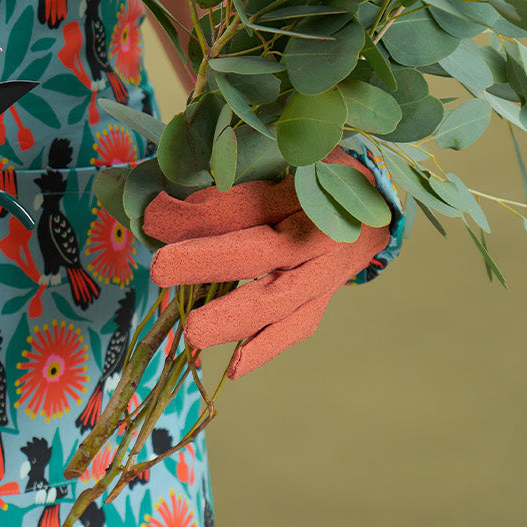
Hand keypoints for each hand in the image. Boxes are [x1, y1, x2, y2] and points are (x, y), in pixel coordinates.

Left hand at [142, 149, 390, 378]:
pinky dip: (266, 346)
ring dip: (235, 317)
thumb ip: (228, 181)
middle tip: (161, 268)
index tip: (152, 216)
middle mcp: (322, 234)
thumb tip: (161, 205)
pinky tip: (233, 367)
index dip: (201, 212)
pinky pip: (297, 325)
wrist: (375, 199)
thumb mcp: (278, 159)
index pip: (248, 204)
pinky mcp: (323, 298)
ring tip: (193, 332)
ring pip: (280, 299)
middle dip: (209, 261)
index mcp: (310, 189)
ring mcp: (326, 273)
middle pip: (263, 251)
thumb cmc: (314, 168)